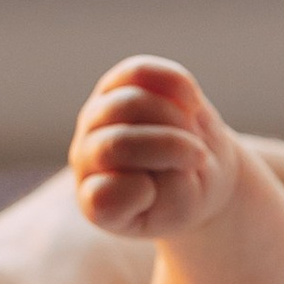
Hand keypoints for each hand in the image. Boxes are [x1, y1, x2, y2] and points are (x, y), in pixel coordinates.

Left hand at [72, 56, 241, 242]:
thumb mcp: (186, 210)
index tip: (165, 196)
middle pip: (118, 145)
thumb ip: (175, 191)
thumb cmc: (185, 196)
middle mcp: (87, 157)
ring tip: (192, 133)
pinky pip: (141, 72)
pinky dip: (175, 85)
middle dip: (169, 147)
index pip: (104, 198)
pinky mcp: (116, 83)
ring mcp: (97, 118)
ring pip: (132, 104)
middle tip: (197, 157)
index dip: (143, 194)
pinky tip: (191, 104)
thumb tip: (171, 138)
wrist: (197, 167)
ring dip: (177, 118)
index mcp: (96, 202)